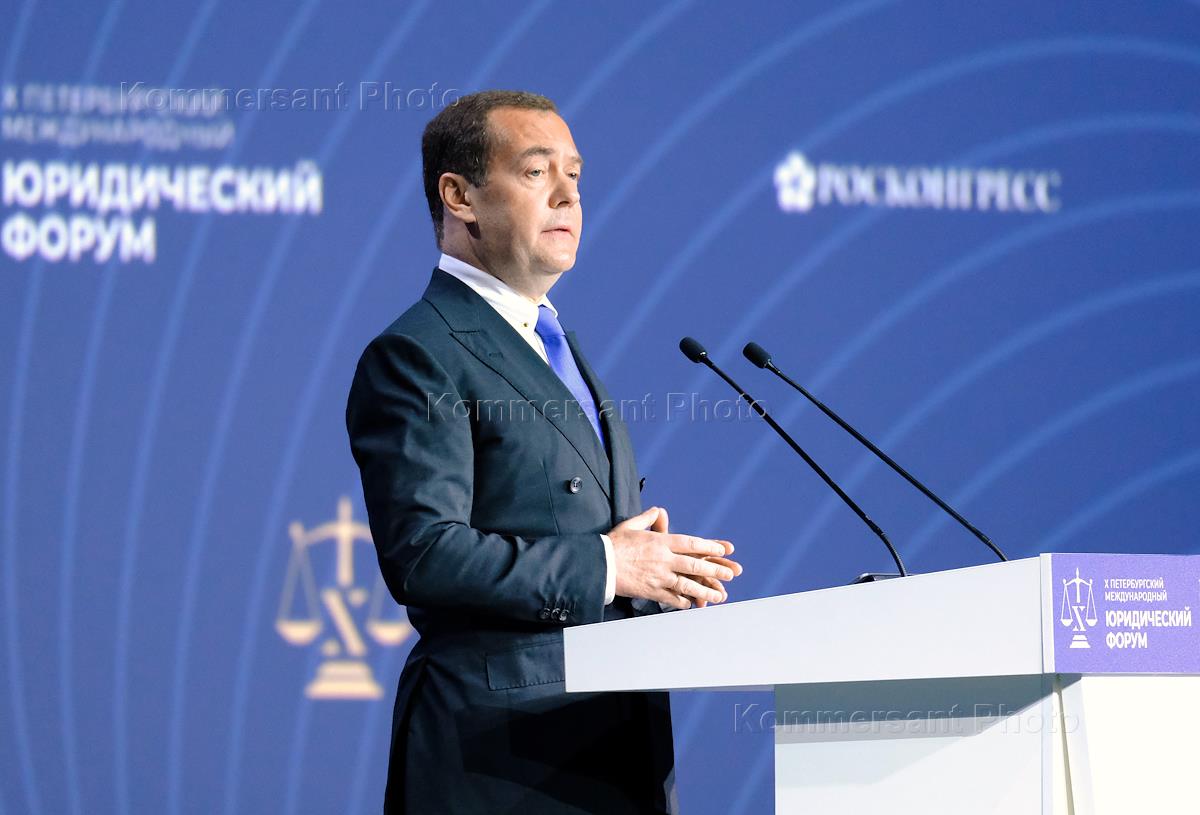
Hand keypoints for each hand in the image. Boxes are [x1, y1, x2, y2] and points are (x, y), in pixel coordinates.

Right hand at [608, 506, 739, 608]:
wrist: (599, 566)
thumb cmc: (613, 545)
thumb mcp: (630, 526)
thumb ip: (647, 518)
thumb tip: (657, 511)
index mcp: (660, 542)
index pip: (691, 543)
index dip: (709, 546)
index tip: (722, 549)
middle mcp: (663, 559)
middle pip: (695, 565)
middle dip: (715, 570)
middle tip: (730, 574)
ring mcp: (659, 577)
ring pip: (688, 584)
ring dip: (706, 590)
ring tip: (720, 596)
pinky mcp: (651, 591)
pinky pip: (672, 598)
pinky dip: (684, 601)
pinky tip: (692, 604)